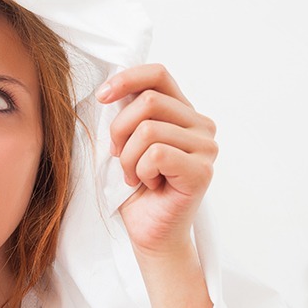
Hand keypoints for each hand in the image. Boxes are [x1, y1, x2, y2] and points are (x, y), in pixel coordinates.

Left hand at [97, 64, 216, 256]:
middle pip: (148, 101)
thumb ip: (127, 114)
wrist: (149, 232)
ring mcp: (206, 148)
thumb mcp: (125, 142)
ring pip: (148, 129)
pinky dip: (140, 171)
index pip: (158, 75)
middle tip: (118, 156)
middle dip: (119, 130)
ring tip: (135, 176)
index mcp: (183, 112)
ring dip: (128, 158)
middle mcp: (201, 125)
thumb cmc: (136, 189)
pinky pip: (156, 154)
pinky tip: (147, 184)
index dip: (126, 79)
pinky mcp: (202, 171)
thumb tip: (108, 90)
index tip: (102, 96)